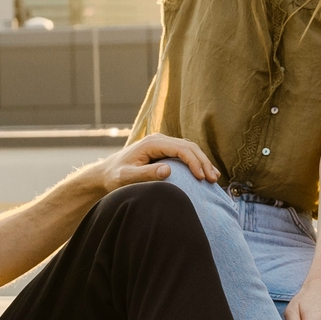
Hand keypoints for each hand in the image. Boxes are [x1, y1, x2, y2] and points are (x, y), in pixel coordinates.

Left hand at [94, 133, 217, 196]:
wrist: (106, 173)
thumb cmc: (115, 176)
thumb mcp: (127, 177)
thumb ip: (146, 174)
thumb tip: (168, 170)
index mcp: (152, 143)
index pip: (181, 149)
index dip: (194, 162)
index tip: (202, 178)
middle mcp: (159, 140)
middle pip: (189, 147)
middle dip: (203, 162)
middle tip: (213, 180)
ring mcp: (163, 144)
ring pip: (190, 149)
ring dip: (203, 162)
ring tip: (213, 178)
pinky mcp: (164, 150)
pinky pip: (185, 153)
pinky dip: (197, 162)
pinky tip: (205, 173)